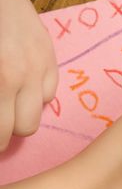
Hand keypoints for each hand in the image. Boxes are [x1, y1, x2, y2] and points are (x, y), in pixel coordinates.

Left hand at [0, 0, 57, 149]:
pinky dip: (36, 95)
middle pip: (23, 129)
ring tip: (8, 104)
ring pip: (38, 114)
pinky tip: (22, 85)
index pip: (0, 132)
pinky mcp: (50, 56)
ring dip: (21, 115)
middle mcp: (23, 79)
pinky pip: (50, 92)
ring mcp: (40, 66)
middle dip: (5, 132)